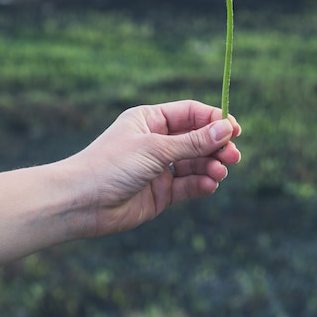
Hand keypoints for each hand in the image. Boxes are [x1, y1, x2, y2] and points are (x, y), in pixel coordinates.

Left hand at [67, 100, 240, 237]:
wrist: (81, 202)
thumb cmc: (112, 165)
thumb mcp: (156, 148)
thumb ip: (193, 142)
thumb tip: (226, 128)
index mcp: (150, 120)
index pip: (190, 114)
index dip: (214, 120)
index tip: (234, 130)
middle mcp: (156, 142)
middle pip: (197, 139)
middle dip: (216, 146)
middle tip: (233, 156)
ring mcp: (159, 168)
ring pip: (195, 164)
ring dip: (211, 166)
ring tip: (220, 172)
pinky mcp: (161, 193)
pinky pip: (188, 186)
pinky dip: (201, 184)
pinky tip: (209, 185)